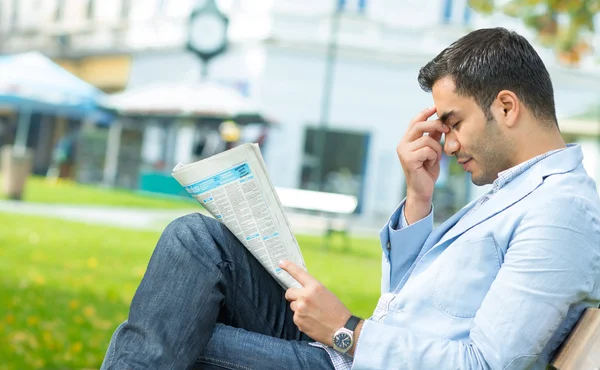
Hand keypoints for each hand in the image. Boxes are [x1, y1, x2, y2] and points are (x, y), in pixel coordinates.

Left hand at [279, 260, 350, 345]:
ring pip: (292, 306)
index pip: (298, 273)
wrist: (342, 330)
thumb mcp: (326, 294)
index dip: (288, 266)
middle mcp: (305, 296)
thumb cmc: (336, 311)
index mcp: (315, 287)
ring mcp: (300, 309)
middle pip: (289, 292)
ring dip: (299, 309)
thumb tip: (300, 291)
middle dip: (293, 296)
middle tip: (303, 302)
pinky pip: (295, 317)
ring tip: (312, 314)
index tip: (281, 262)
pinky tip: (312, 322)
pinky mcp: (298, 320)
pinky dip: (301, 319)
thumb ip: (312, 290)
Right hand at [397, 107, 448, 222]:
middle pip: (420, 125)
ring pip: (427, 140)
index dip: (425, 113)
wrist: (422, 190)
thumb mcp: (433, 151)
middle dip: (436, 125)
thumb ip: (433, 137)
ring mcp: (403, 151)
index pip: (415, 121)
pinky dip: (434, 157)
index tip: (436, 107)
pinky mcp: (408, 159)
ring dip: (437, 149)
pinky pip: (428, 150)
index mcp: (406, 141)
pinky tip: (430, 164)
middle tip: (447, 129)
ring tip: (435, 159)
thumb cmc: (427, 171)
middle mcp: (402, 144)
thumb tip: (440, 122)